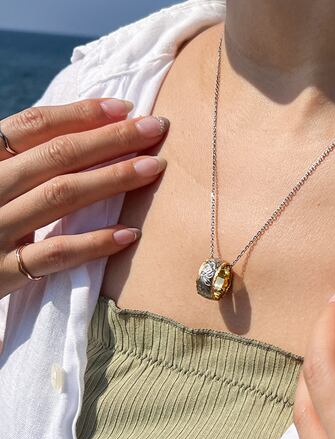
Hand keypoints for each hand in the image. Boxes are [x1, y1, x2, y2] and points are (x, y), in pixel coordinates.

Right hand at [0, 99, 168, 298]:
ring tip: (153, 168)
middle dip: (110, 138)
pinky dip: (93, 242)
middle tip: (155, 128)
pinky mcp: (1, 271)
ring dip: (112, 179)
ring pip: (60, 196)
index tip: (125, 108)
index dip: (80, 113)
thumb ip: (26, 164)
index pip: (32, 126)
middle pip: (56, 155)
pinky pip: (55, 254)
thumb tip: (90, 135)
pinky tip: (130, 233)